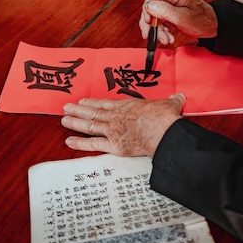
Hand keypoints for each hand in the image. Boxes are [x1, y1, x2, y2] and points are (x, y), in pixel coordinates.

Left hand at [61, 93, 185, 157]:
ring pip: (89, 125)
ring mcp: (113, 131)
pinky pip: (94, 144)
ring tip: (63, 120)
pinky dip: (80, 143)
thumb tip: (180, 97)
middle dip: (78, 111)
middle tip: (65, 108)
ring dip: (75, 122)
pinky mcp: (114, 146)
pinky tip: (69, 141)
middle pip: (93, 113)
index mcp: (127, 106)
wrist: (162, 131)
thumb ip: (172, 101)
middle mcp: (116, 117)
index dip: (92, 103)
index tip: (82, 102)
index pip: (105, 104)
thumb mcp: (169, 104)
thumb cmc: (164, 118)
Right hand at [139, 0, 217, 43]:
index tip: (148, 21)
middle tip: (153, 34)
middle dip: (152, 23)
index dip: (148, 8)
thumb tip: (149, 6)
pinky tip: (166, 36)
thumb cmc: (203, 20)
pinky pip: (158, 18)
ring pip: (153, 14)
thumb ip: (166, 11)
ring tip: (165, 39)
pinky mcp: (169, 9)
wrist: (211, 26)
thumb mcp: (184, 18)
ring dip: (157, 29)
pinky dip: (160, 29)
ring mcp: (170, 1)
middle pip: (151, 5)